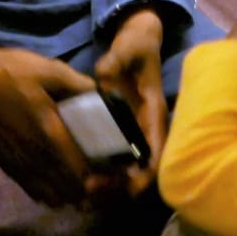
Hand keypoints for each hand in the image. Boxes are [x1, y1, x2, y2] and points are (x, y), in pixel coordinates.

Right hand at [0, 31, 95, 206]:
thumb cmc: (9, 72)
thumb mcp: (49, 69)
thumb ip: (77, 84)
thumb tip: (102, 94)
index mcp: (50, 133)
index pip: (80, 170)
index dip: (98, 177)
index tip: (110, 170)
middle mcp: (35, 156)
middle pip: (66, 189)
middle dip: (86, 190)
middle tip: (99, 179)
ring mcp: (18, 163)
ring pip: (49, 195)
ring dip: (66, 194)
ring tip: (78, 185)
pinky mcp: (5, 163)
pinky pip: (30, 190)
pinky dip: (46, 193)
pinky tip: (52, 186)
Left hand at [92, 6, 166, 198]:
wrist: (137, 40)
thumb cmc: (136, 45)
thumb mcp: (128, 48)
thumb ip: (116, 60)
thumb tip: (104, 75)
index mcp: (154, 114)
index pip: (156, 153)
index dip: (144, 174)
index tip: (124, 184)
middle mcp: (146, 129)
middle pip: (141, 172)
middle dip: (120, 188)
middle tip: (90, 191)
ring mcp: (133, 132)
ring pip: (127, 173)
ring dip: (109, 188)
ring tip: (81, 195)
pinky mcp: (120, 131)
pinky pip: (114, 162)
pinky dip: (102, 176)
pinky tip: (80, 181)